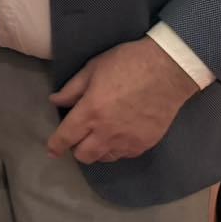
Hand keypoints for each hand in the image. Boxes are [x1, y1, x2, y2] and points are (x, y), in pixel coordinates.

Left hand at [46, 37, 200, 163]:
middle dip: (76, 148)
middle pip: (83, 155)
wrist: (168, 70)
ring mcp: (127, 141)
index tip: (52, 150)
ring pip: (104, 158)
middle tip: (79, 136)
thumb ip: (72, 89)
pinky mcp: (144, 144)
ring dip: (96, 150)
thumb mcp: (93, 68)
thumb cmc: (127, 63)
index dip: (55, 146)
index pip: (66, 137)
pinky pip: (123, 155)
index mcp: (90, 112)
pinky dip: (116, 149)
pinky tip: (117, 135)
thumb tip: (55, 101)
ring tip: (98, 136)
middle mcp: (106, 132)